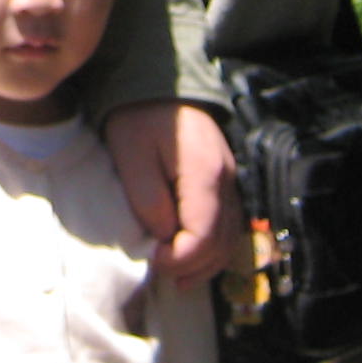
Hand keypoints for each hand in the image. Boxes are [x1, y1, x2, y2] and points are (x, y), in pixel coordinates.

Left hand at [105, 101, 236, 287]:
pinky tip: (191, 258)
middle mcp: (227, 181)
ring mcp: (230, 182)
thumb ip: (147, 198)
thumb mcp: (130, 153)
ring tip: (177, 279)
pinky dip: (212, 248)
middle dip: (192, 266)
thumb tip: (162, 237)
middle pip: (222, 242)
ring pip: (230, 238)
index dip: (179, 257)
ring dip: (205, 263)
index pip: (204, 234)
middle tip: (160, 275)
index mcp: (205, 173)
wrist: (158, 83)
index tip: (151, 261)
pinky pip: (227, 226)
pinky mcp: (224, 183)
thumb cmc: (139, 117)